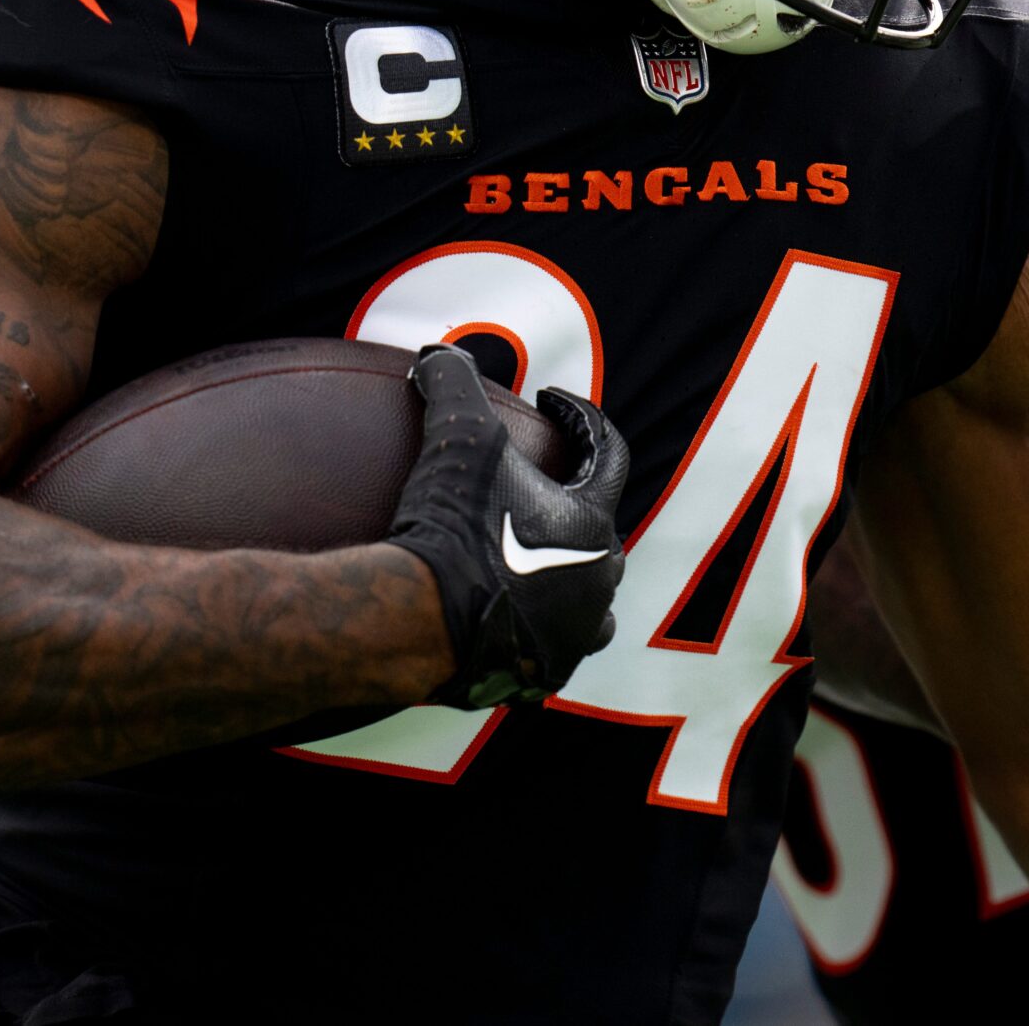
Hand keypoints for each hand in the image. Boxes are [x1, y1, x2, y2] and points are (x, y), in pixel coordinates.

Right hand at [388, 346, 628, 707]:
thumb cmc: (451, 526)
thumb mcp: (454, 439)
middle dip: (581, 506)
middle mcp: (598, 581)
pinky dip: (539, 625)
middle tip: (542, 487)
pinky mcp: (542, 674)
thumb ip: (452, 385)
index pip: (611, 452)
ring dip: (574, 577)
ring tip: (540, 562)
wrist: (418, 622)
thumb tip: (437, 353)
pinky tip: (509, 612)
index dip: (583, 418)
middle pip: (606, 534)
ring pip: (594, 601)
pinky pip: (554, 646)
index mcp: (592, 521)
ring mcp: (574, 634)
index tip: (551, 401)